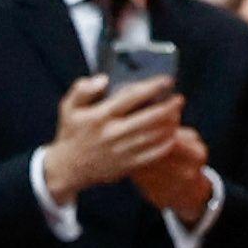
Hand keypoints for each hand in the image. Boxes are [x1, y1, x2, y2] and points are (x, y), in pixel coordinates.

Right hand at [40, 68, 188, 206]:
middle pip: (149, 118)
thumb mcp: (68, 107)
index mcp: (100, 116)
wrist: (68, 169)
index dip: (152, 87)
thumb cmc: (71, 133)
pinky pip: (153, 154)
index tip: (167, 80)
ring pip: (154, 136)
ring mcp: (121, 151)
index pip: (131, 97)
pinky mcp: (127, 165)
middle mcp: (113, 133)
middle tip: (179, 99)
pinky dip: (166, 144)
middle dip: (168, 107)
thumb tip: (104, 79)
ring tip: (177, 114)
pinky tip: (172, 135)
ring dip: (170, 124)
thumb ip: (82, 89)